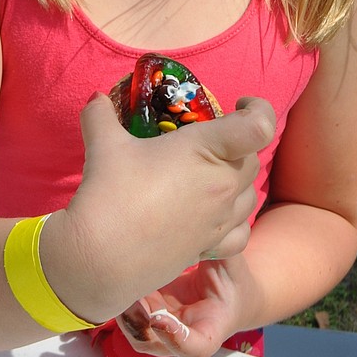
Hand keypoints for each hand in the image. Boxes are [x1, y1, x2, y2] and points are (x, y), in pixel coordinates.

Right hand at [47, 94, 275, 323]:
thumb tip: (97, 98)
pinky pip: (241, 231)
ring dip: (238, 180)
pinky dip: (235, 220)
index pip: (259, 126)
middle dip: (238, 144)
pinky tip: (215, 215)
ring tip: (210, 175)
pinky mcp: (211, 247)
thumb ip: (101, 114)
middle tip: (209, 141)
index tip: (239, 104)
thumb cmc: (110, 194)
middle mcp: (224, 185)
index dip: (259, 108)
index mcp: (208, 150)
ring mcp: (221, 219)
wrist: (101, 257)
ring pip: (251, 194)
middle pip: (252, 158)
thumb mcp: (103, 144)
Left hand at [116, 255, 251, 356]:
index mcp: (212, 328)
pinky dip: (124, 301)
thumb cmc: (233, 277)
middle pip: (157, 345)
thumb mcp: (231, 262)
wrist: (229, 291)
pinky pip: (132, 315)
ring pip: (139, 333)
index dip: (176, 340)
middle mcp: (186, 334)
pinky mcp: (153, 312)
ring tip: (124, 286)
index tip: (160, 320)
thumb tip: (201, 231)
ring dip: (127, 316)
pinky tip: (123, 277)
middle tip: (132, 300)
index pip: (195, 349)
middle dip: (140, 326)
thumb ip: (219, 250)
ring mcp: (166, 326)